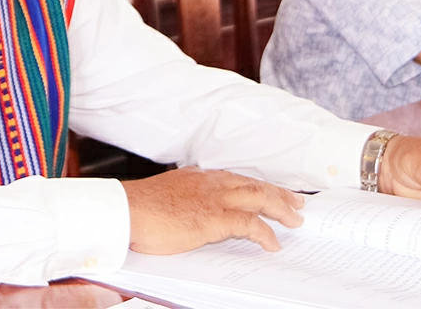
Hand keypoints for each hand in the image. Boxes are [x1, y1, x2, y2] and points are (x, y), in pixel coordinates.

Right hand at [120, 166, 303, 253]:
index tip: (266, 189)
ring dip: (280, 208)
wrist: (125, 211)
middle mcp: (208, 183)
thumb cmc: (137, 210)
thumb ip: (182, 203)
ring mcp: (213, 198)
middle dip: (276, 192)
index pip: (234, 178)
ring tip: (294, 220)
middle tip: (295, 201)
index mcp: (196, 178)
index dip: (254, 185)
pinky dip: (265, 233)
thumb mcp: (165, 200)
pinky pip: (249, 224)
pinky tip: (273, 243)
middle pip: (252, 184)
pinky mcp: (214, 218)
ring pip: (258, 197)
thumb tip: (187, 216)